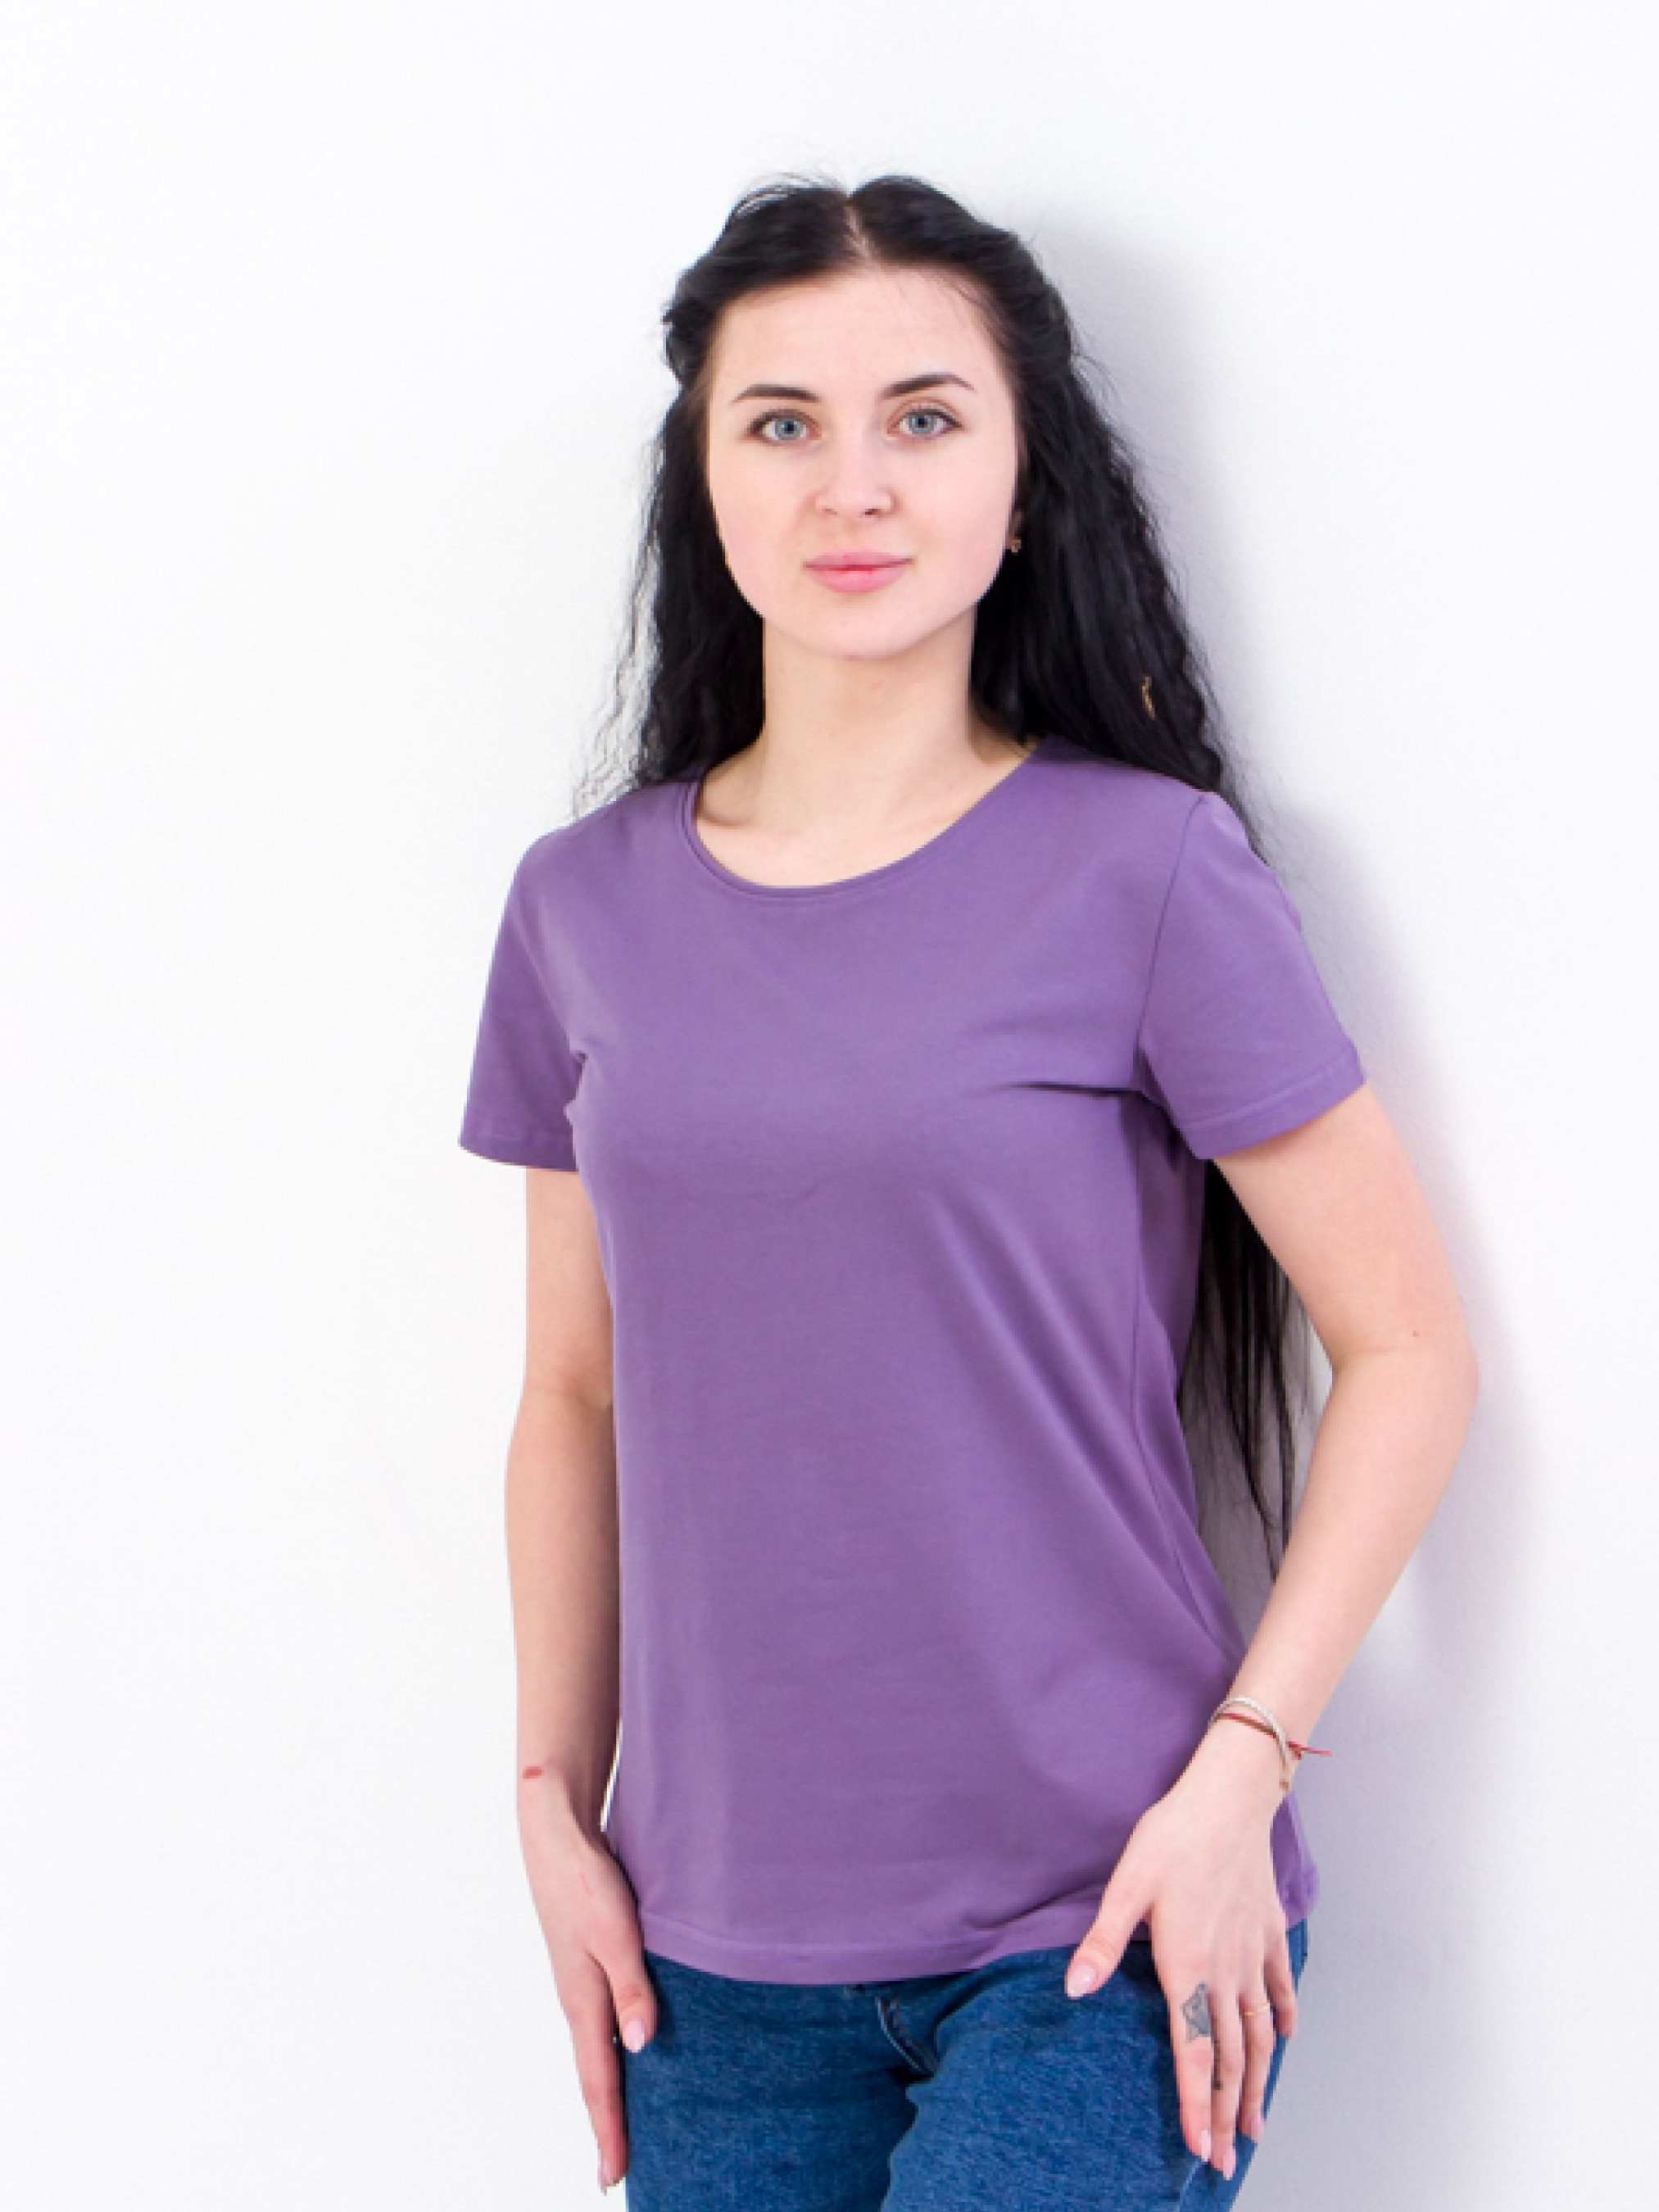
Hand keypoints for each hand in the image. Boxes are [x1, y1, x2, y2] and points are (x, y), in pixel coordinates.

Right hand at [518, 1782, 657, 2194]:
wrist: (556, 1835)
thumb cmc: (586, 1882)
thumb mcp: (618, 1933)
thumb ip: (633, 1987)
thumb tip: (640, 2046)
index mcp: (583, 2000)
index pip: (598, 2080)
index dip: (608, 2129)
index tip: (613, 2177)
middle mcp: (580, 1999)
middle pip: (595, 2075)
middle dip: (606, 2123)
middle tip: (616, 2170)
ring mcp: (581, 1980)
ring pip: (598, 2048)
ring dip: (609, 2089)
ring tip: (621, 2124)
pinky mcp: (588, 1959)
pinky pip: (601, 2019)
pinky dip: (611, 2049)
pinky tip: (626, 2049)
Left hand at [1061, 1723, 1298, 2181]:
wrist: (1230, 1797)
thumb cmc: (1173, 1836)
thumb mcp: (1127, 1884)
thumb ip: (1104, 1941)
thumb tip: (1074, 1990)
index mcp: (1188, 1966)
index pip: (1195, 2053)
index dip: (1198, 2105)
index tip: (1199, 2148)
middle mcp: (1226, 1971)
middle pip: (1231, 2058)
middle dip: (1229, 2115)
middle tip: (1226, 2162)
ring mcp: (1252, 1953)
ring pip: (1259, 2035)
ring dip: (1257, 2084)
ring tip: (1256, 2127)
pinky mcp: (1268, 1931)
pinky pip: (1279, 1988)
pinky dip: (1281, 2020)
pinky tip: (1282, 2041)